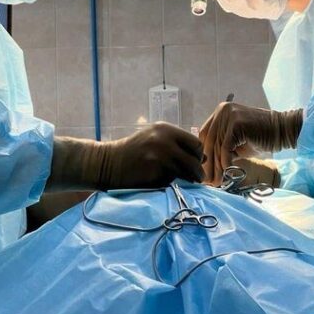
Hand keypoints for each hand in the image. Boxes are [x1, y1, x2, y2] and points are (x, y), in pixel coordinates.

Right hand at [47, 123, 203, 190]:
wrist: (108, 163)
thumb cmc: (133, 152)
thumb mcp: (155, 140)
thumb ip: (178, 145)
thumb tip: (205, 157)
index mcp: (166, 129)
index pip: (195, 143)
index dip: (197, 155)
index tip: (194, 163)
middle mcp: (165, 139)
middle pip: (195, 159)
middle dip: (197, 171)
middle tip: (196, 178)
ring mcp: (160, 155)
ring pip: (187, 172)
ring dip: (188, 180)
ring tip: (183, 183)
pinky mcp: (155, 172)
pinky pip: (173, 181)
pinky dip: (171, 184)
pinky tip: (161, 182)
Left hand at [198, 102, 301, 184]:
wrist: (283, 131)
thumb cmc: (260, 138)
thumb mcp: (236, 142)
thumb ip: (221, 147)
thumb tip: (207, 168)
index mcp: (220, 112)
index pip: (204, 135)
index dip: (204, 155)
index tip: (204, 172)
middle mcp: (222, 111)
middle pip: (208, 141)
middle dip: (208, 164)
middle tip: (208, 181)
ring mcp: (229, 115)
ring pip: (217, 146)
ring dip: (216, 167)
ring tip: (216, 182)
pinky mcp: (236, 124)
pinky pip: (226, 147)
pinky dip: (226, 162)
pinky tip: (228, 173)